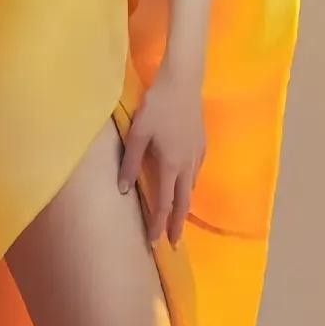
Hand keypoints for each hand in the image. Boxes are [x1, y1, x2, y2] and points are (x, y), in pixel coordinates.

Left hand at [117, 63, 206, 247]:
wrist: (183, 82)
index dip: (159, 224)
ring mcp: (197, 154)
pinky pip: (195, 172)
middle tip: (175, 243)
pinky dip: (189, 186)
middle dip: (178, 224)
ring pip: (191, 187)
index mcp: (171, 165)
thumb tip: (123, 190)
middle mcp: (187, 165)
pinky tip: (184, 184)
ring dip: (184, 205)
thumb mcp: (137, 134)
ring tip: (177, 217)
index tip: (154, 243)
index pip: (165, 203)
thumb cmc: (156, 106)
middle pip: (184, 202)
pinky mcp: (202, 144)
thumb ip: (129, 163)